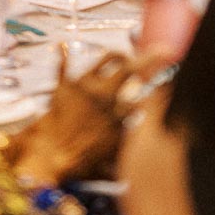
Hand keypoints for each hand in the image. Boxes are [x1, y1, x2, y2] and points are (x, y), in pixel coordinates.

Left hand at [6, 47, 165, 183]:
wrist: (50, 158)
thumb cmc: (82, 164)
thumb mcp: (113, 161)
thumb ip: (128, 156)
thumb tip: (137, 167)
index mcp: (120, 113)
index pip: (144, 92)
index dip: (156, 86)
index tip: (164, 81)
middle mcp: (106, 95)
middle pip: (132, 67)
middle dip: (150, 57)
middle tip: (161, 51)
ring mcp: (85, 87)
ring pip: (109, 57)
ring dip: (119, 54)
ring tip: (124, 55)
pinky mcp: (65, 85)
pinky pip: (64, 65)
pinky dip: (63, 55)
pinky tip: (63, 47)